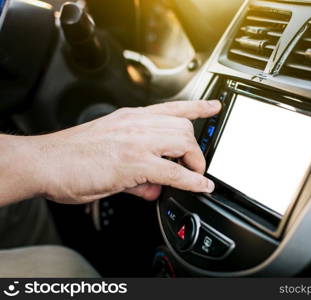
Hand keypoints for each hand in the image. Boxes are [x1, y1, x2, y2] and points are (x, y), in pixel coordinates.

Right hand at [27, 100, 220, 203]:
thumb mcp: (110, 157)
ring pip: (182, 142)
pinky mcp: (133, 162)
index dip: (197, 107)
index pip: (172, 107)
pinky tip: (200, 186)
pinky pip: (173, 171)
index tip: (213, 106)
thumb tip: (157, 187)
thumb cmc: (71, 157)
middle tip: (193, 164)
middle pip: (183, 126)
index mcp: (130, 119)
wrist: (45, 162)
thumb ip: (139, 173)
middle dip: (194, 147)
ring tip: (193, 174)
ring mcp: (136, 141)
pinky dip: (192, 180)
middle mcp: (136, 124)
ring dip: (193, 161)